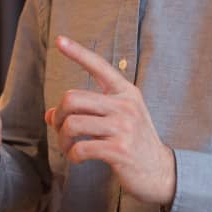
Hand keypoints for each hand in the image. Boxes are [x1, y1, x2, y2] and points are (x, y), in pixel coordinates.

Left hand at [45, 36, 175, 205]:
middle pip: (73, 98)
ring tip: (68, 146)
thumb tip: (51, 115)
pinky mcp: (119, 150)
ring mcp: (124, 127)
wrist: (160, 171)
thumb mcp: (116, 119)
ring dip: (62, 138)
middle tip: (60, 128)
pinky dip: (72, 155)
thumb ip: (88, 112)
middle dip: (59, 115)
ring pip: (72, 124)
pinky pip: (80, 148)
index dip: (77, 52)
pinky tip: (78, 158)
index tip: (59, 40)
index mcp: (126, 92)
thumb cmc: (134, 142)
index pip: (98, 66)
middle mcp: (125, 105)